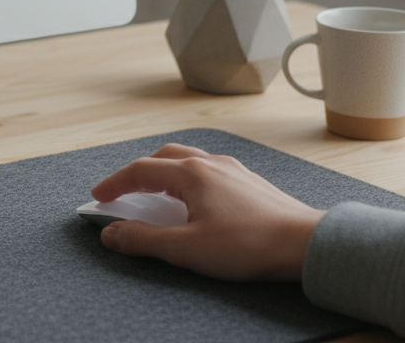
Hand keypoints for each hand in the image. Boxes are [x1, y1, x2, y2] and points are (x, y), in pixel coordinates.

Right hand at [91, 144, 324, 281]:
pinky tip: (197, 201)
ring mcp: (234, 171)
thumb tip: (111, 233)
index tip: (98, 197)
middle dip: (139, 172)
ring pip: (189, 160)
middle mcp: (211, 164)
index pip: (140, 171)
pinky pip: (210, 170)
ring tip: (157, 194)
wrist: (306, 244)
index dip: (114, 184)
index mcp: (191, 174)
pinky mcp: (251, 183)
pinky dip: (189, 179)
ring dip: (165, 173)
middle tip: (124, 192)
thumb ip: (143, 239)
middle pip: (164, 157)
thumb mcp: (186, 248)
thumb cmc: (250, 245)